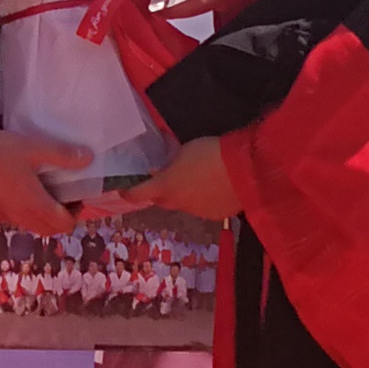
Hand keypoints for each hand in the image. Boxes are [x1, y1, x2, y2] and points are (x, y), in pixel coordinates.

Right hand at [0, 128, 85, 236]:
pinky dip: (25, 212)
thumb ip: (63, 154)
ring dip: (43, 216)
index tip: (75, 195)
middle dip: (61, 218)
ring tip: (43, 192)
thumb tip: (87, 158)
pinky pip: (16, 220)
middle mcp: (22, 217)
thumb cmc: (0, 153)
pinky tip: (20, 191)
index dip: (76, 213)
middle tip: (62, 196)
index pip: (64, 225)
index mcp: (36, 206)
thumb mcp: (35, 148)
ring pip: (32, 226)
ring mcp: (5, 217)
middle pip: (49, 230)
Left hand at [92, 136, 237, 224]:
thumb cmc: (210, 154)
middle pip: (162, 201)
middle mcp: (177, 203)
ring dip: (184, 196)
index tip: (124, 192)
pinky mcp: (215, 215)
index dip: (130, 193)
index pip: (139, 194)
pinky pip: (202, 208)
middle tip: (165, 180)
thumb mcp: (184, 152)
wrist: (245, 171)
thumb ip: (172, 163)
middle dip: (160, 193)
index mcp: (165, 186)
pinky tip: (214, 188)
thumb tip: (166, 170)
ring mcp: (197, 212)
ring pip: (184, 205)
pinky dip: (203, 200)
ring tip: (196, 181)